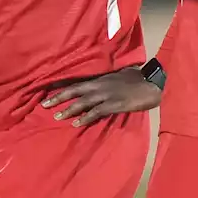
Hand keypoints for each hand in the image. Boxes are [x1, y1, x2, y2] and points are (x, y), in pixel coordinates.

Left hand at [41, 67, 162, 126]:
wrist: (152, 83)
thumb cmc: (138, 77)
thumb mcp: (120, 74)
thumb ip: (108, 79)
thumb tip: (101, 83)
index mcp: (101, 78)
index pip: (77, 82)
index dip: (63, 88)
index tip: (49, 92)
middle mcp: (100, 85)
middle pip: (75, 91)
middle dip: (59, 98)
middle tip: (45, 105)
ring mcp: (107, 94)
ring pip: (83, 102)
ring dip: (69, 109)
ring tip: (57, 117)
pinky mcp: (114, 104)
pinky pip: (96, 112)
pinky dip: (86, 118)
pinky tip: (77, 123)